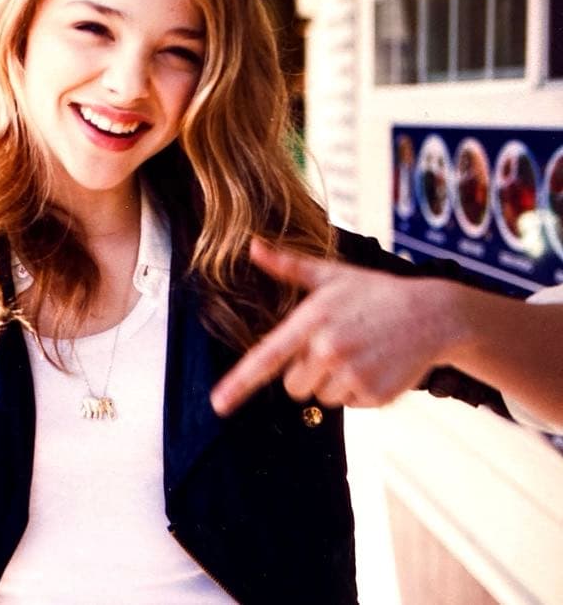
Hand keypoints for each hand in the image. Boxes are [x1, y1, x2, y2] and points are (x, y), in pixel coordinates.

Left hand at [210, 240, 468, 415]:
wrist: (433, 315)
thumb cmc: (375, 292)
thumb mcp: (331, 274)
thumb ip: (288, 265)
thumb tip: (252, 245)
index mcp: (312, 320)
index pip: (268, 357)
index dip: (239, 383)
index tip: (218, 404)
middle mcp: (330, 350)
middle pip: (292, 385)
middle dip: (305, 371)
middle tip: (334, 346)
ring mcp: (354, 375)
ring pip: (319, 397)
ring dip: (331, 382)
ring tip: (358, 353)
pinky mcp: (375, 396)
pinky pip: (347, 406)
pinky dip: (356, 392)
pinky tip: (374, 366)